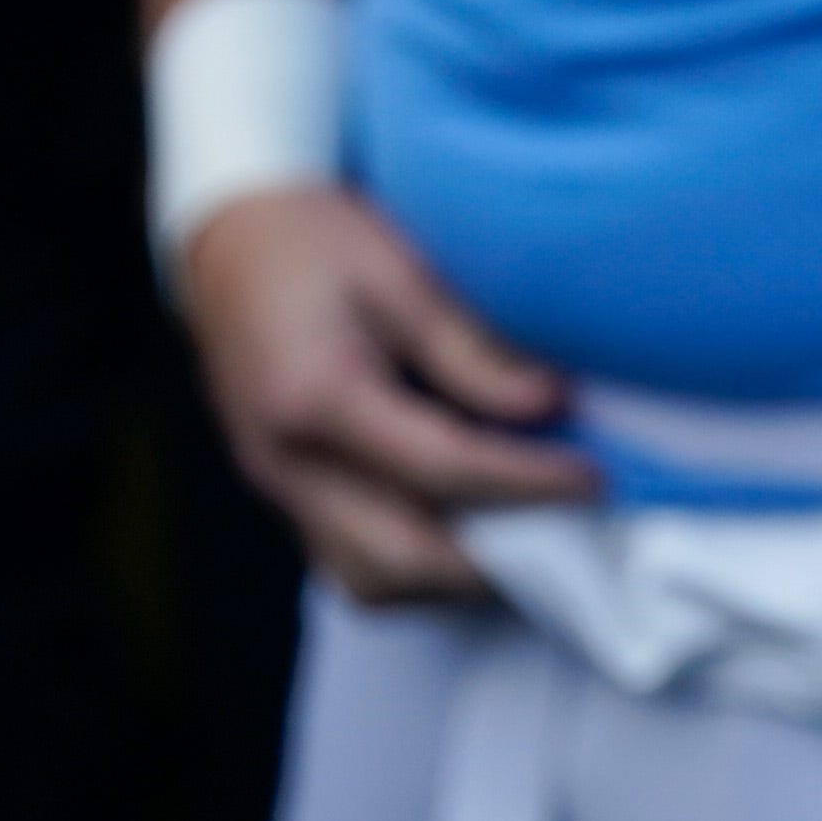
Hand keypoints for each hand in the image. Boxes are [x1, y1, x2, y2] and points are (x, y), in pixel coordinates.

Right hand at [178, 184, 594, 602]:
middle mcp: (287, 463)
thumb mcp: (402, 274)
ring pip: (367, 582)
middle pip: (396, 558)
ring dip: (450, 580)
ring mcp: (278, 487)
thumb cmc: (315, 241)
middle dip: (492, 563)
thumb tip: (549, 406)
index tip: (592, 480)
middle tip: (570, 536)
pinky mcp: (284, 492)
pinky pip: (349, 562)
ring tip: (524, 541)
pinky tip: (467, 531)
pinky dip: (414, 565)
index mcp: (315, 398)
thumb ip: (472, 350)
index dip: (526, 482)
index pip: (440, 469)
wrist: (229, 238)